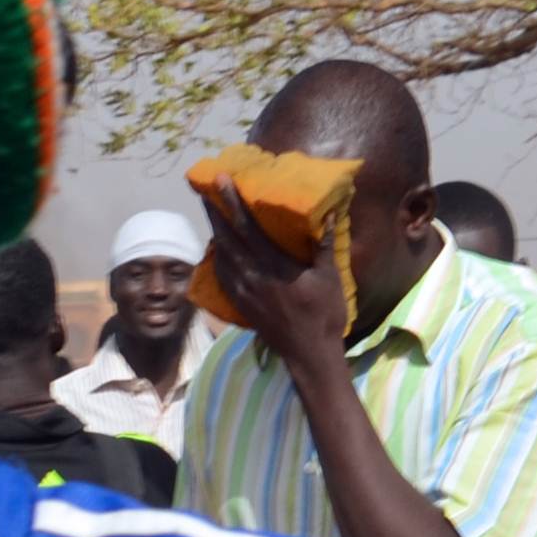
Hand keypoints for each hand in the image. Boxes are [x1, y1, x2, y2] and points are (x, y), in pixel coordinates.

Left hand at [193, 172, 357, 385]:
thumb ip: (325, 246)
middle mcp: (254, 277)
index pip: (248, 228)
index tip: (222, 182)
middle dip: (216, 214)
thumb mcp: (330, 277)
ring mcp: (246, 293)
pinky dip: (219, 260)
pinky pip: (224, 278)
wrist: (310, 354)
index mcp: (275, 266)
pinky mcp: (243, 306)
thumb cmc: (325, 315)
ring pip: (223, 258)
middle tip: (206, 192)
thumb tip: (330, 215)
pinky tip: (218, 252)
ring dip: (215, 234)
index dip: (234, 203)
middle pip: (228, 239)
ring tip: (211, 216)